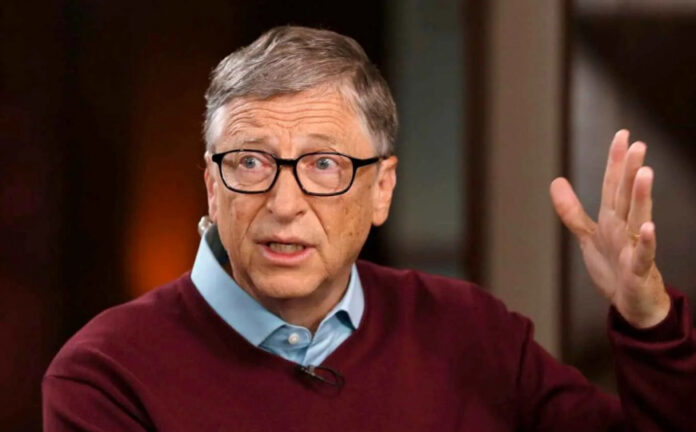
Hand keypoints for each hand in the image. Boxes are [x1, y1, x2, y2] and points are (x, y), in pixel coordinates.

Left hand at [550, 130, 669, 328]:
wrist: (630, 303)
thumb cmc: (614, 267)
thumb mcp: (587, 235)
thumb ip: (571, 210)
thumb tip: (555, 180)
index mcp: (611, 219)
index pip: (613, 185)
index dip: (615, 161)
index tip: (622, 135)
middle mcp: (624, 228)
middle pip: (626, 196)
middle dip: (630, 171)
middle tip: (638, 144)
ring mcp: (634, 248)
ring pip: (637, 218)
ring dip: (641, 196)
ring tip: (645, 173)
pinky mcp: (639, 270)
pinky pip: (643, 254)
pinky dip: (646, 241)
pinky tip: (648, 226)